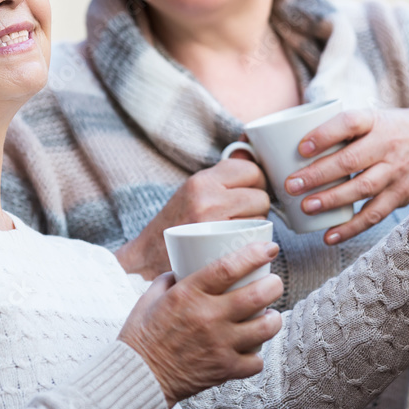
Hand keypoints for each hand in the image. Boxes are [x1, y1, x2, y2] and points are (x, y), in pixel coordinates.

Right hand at [115, 159, 269, 279]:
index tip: (249, 192)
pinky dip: (252, 241)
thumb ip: (222, 176)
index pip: (251, 170)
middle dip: (258, 206)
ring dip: (256, 224)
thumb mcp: (194, 192)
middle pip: (260, 195)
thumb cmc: (174, 225)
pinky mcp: (217, 245)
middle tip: (242, 216)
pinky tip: (237, 243)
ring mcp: (212, 222)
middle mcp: (207, 197)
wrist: (147, 259)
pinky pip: (253, 237)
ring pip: (261, 218)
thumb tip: (249, 149)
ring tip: (236, 230)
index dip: (256, 182)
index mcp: (201, 181)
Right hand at [118, 241, 283, 407]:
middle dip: (274, 284)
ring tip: (269, 315)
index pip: (229, 267)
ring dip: (273, 318)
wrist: (138, 376)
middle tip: (274, 282)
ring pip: (266, 327)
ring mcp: (219, 345)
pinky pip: (257, 360)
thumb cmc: (142, 335)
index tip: (269, 248)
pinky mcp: (224, 369)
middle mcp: (208, 317)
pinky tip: (252, 346)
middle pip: (258, 294)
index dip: (255, 254)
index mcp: (188, 294)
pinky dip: (258, 354)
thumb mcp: (150, 296)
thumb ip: (170, 278)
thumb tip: (185, 265)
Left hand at [284, 105, 408, 244]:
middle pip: (350, 160)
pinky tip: (330, 235)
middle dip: (317, 174)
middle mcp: (387, 145)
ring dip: (331, 200)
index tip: (301, 147)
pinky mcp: (402, 194)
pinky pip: (374, 214)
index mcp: (375, 121)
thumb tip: (293, 142)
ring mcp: (396, 171)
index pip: (348, 123)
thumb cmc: (400, 130)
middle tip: (290, 185)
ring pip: (361, 188)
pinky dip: (351, 227)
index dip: (324, 134)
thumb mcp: (378, 118)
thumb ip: (346, 130)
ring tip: (305, 207)